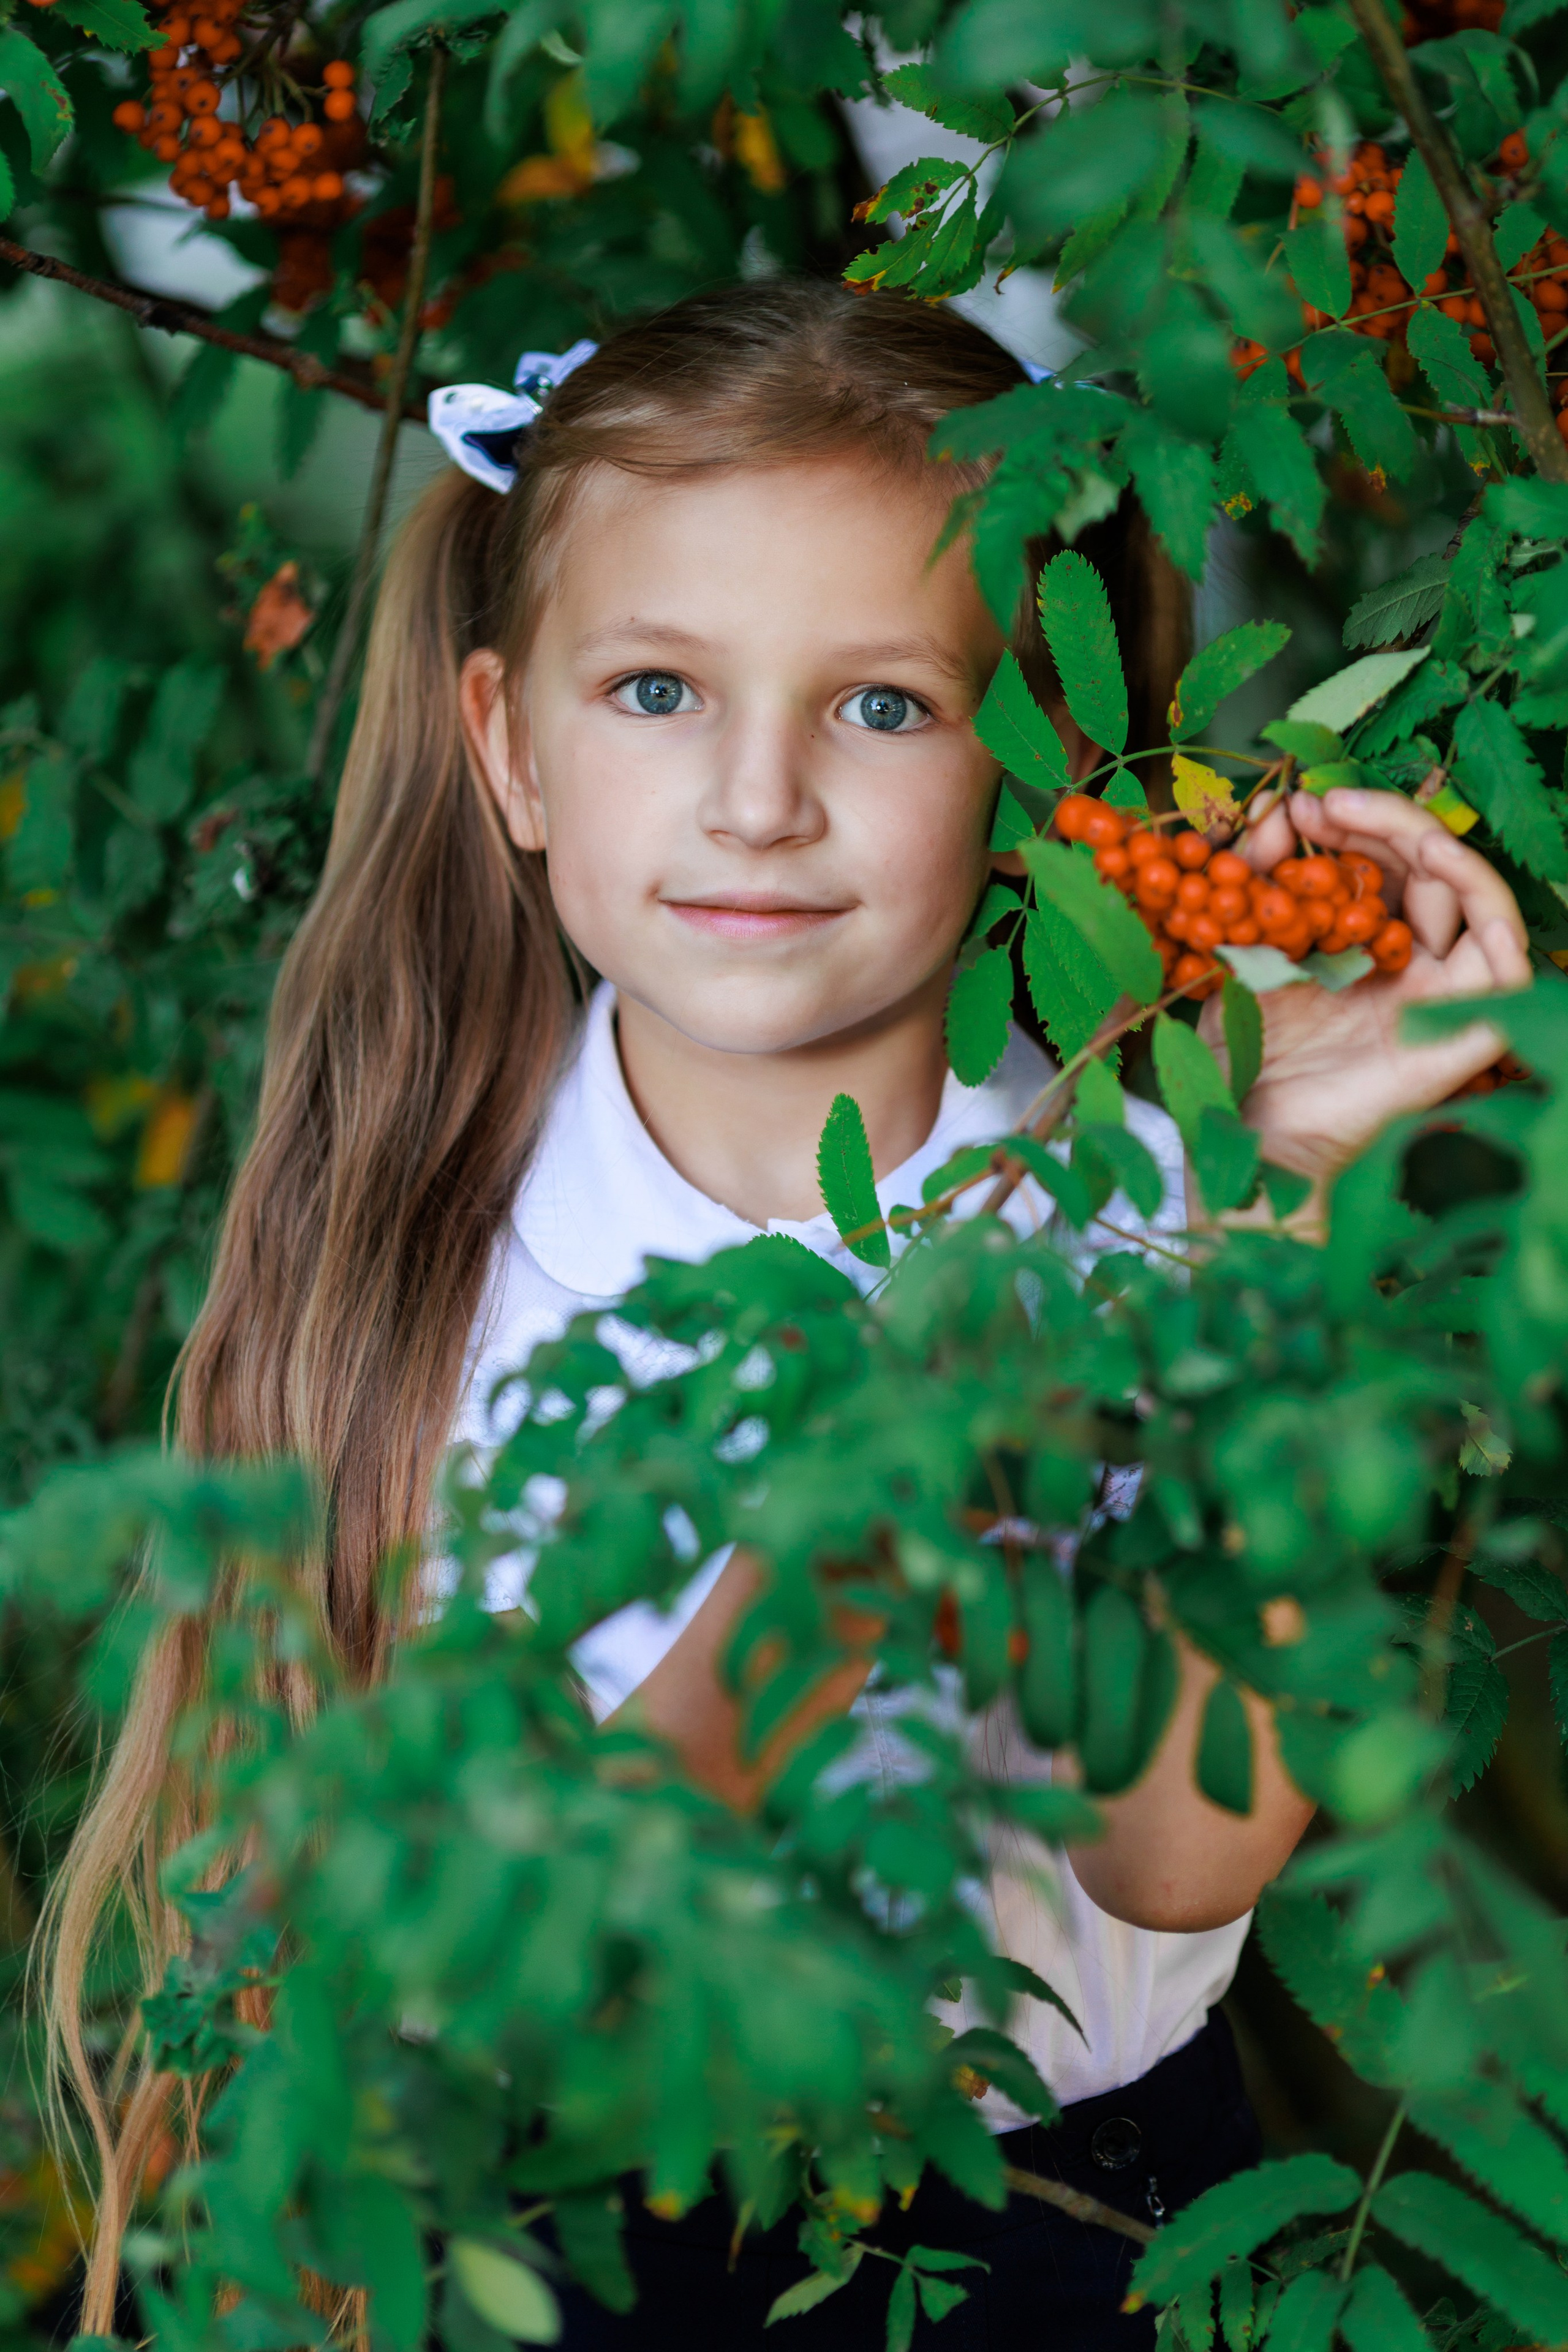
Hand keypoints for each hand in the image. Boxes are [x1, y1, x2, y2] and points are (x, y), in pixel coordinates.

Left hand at [1198, 786, 1531, 1186]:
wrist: (1248, 1141)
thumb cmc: (1240, 1060)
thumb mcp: (1236, 954)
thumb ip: (1256, 882)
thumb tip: (1277, 810)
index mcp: (1362, 948)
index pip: (1382, 864)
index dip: (1352, 825)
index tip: (1300, 804)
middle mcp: (1409, 969)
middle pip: (1432, 873)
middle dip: (1387, 825)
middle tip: (1328, 804)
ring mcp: (1439, 1002)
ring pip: (1480, 907)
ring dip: (1448, 854)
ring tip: (1400, 829)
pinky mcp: (1461, 1041)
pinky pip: (1506, 976)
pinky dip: (1496, 922)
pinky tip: (1456, 888)